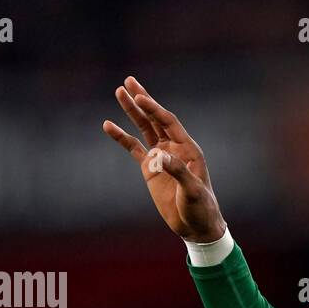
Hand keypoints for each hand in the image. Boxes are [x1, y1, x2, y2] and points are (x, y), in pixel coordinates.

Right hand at [102, 76, 225, 240]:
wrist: (195, 225)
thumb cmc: (200, 207)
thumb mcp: (192, 190)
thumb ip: (178, 172)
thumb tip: (160, 157)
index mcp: (188, 148)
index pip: (168, 122)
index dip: (154, 109)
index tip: (139, 97)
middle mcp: (174, 147)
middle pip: (155, 118)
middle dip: (142, 100)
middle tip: (128, 82)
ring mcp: (161, 156)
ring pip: (144, 128)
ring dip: (131, 112)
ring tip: (119, 92)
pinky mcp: (150, 168)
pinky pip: (133, 148)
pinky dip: (121, 137)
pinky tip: (108, 125)